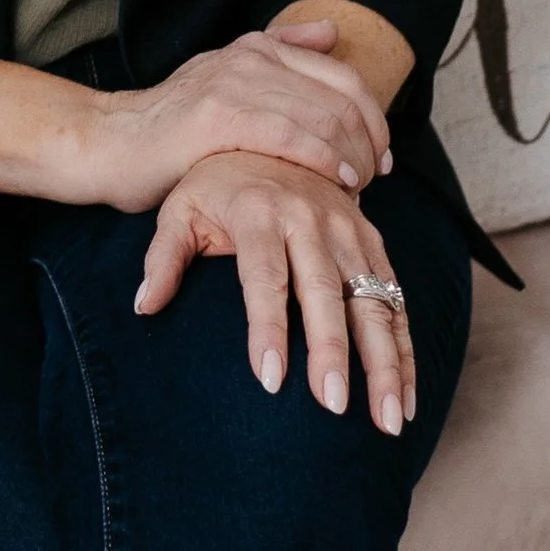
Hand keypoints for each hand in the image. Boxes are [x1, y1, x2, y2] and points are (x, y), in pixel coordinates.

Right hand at [83, 18, 391, 214]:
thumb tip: (330, 29)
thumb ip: (279, 49)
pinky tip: (338, 180)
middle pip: (340, 97)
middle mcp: (250, 59)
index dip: (373, 116)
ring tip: (360, 184)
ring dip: (352, 155)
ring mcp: (233, 85)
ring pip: (321, 116)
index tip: (381, 153)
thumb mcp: (224, 74)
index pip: (342, 75)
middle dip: (370, 140)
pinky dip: (324, 160)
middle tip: (377, 174)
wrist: (110, 143)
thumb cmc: (171, 124)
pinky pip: (290, 136)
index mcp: (257, 48)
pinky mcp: (217, 119)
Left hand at [135, 151, 416, 435]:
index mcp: (259, 211)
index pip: (264, 276)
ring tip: (390, 418)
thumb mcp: (179, 207)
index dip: (267, 328)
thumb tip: (144, 305)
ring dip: (384, 360)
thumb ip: (163, 256)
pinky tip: (405, 395)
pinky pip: (396, 297)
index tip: (269, 381)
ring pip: (372, 299)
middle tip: (333, 405)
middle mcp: (310, 218)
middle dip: (332, 350)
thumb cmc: (215, 182)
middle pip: (324, 291)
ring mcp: (347, 229)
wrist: (272, 132)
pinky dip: (404, 347)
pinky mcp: (371, 239)